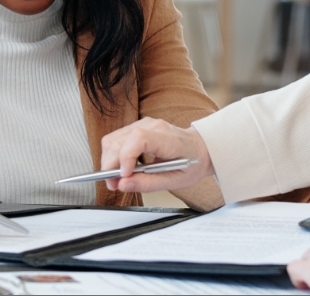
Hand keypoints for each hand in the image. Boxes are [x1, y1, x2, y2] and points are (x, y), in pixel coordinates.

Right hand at [99, 117, 214, 193]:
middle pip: (118, 141)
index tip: (124, 176)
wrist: (201, 148)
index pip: (138, 139)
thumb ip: (149, 183)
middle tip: (114, 184)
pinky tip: (121, 168)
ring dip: (109, 161)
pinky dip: (113, 155)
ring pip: (112, 140)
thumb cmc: (191, 162)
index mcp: (166, 138)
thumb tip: (123, 184)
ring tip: (117, 178)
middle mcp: (152, 126)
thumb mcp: (176, 181)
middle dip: (110, 165)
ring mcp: (143, 124)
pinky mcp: (136, 128)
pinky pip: (116, 139)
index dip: (126, 157)